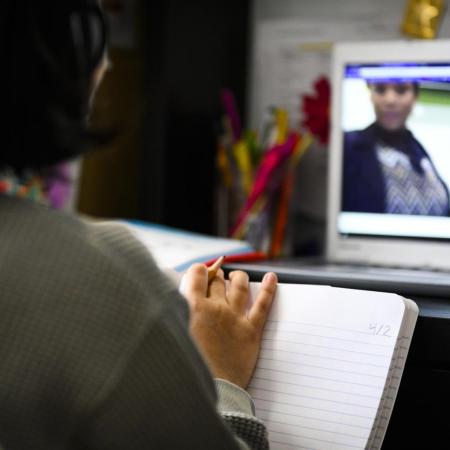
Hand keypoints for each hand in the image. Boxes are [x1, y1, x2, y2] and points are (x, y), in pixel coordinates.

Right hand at [182, 264, 276, 388]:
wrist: (211, 392)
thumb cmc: (187, 367)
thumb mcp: (173, 333)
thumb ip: (174, 314)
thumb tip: (176, 300)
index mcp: (193, 307)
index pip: (196, 273)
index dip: (198, 271)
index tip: (198, 275)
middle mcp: (215, 307)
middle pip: (217, 280)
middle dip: (215, 277)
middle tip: (214, 282)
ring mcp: (235, 317)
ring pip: (239, 285)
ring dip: (237, 278)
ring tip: (235, 277)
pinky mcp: (251, 330)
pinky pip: (263, 304)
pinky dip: (269, 289)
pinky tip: (272, 278)